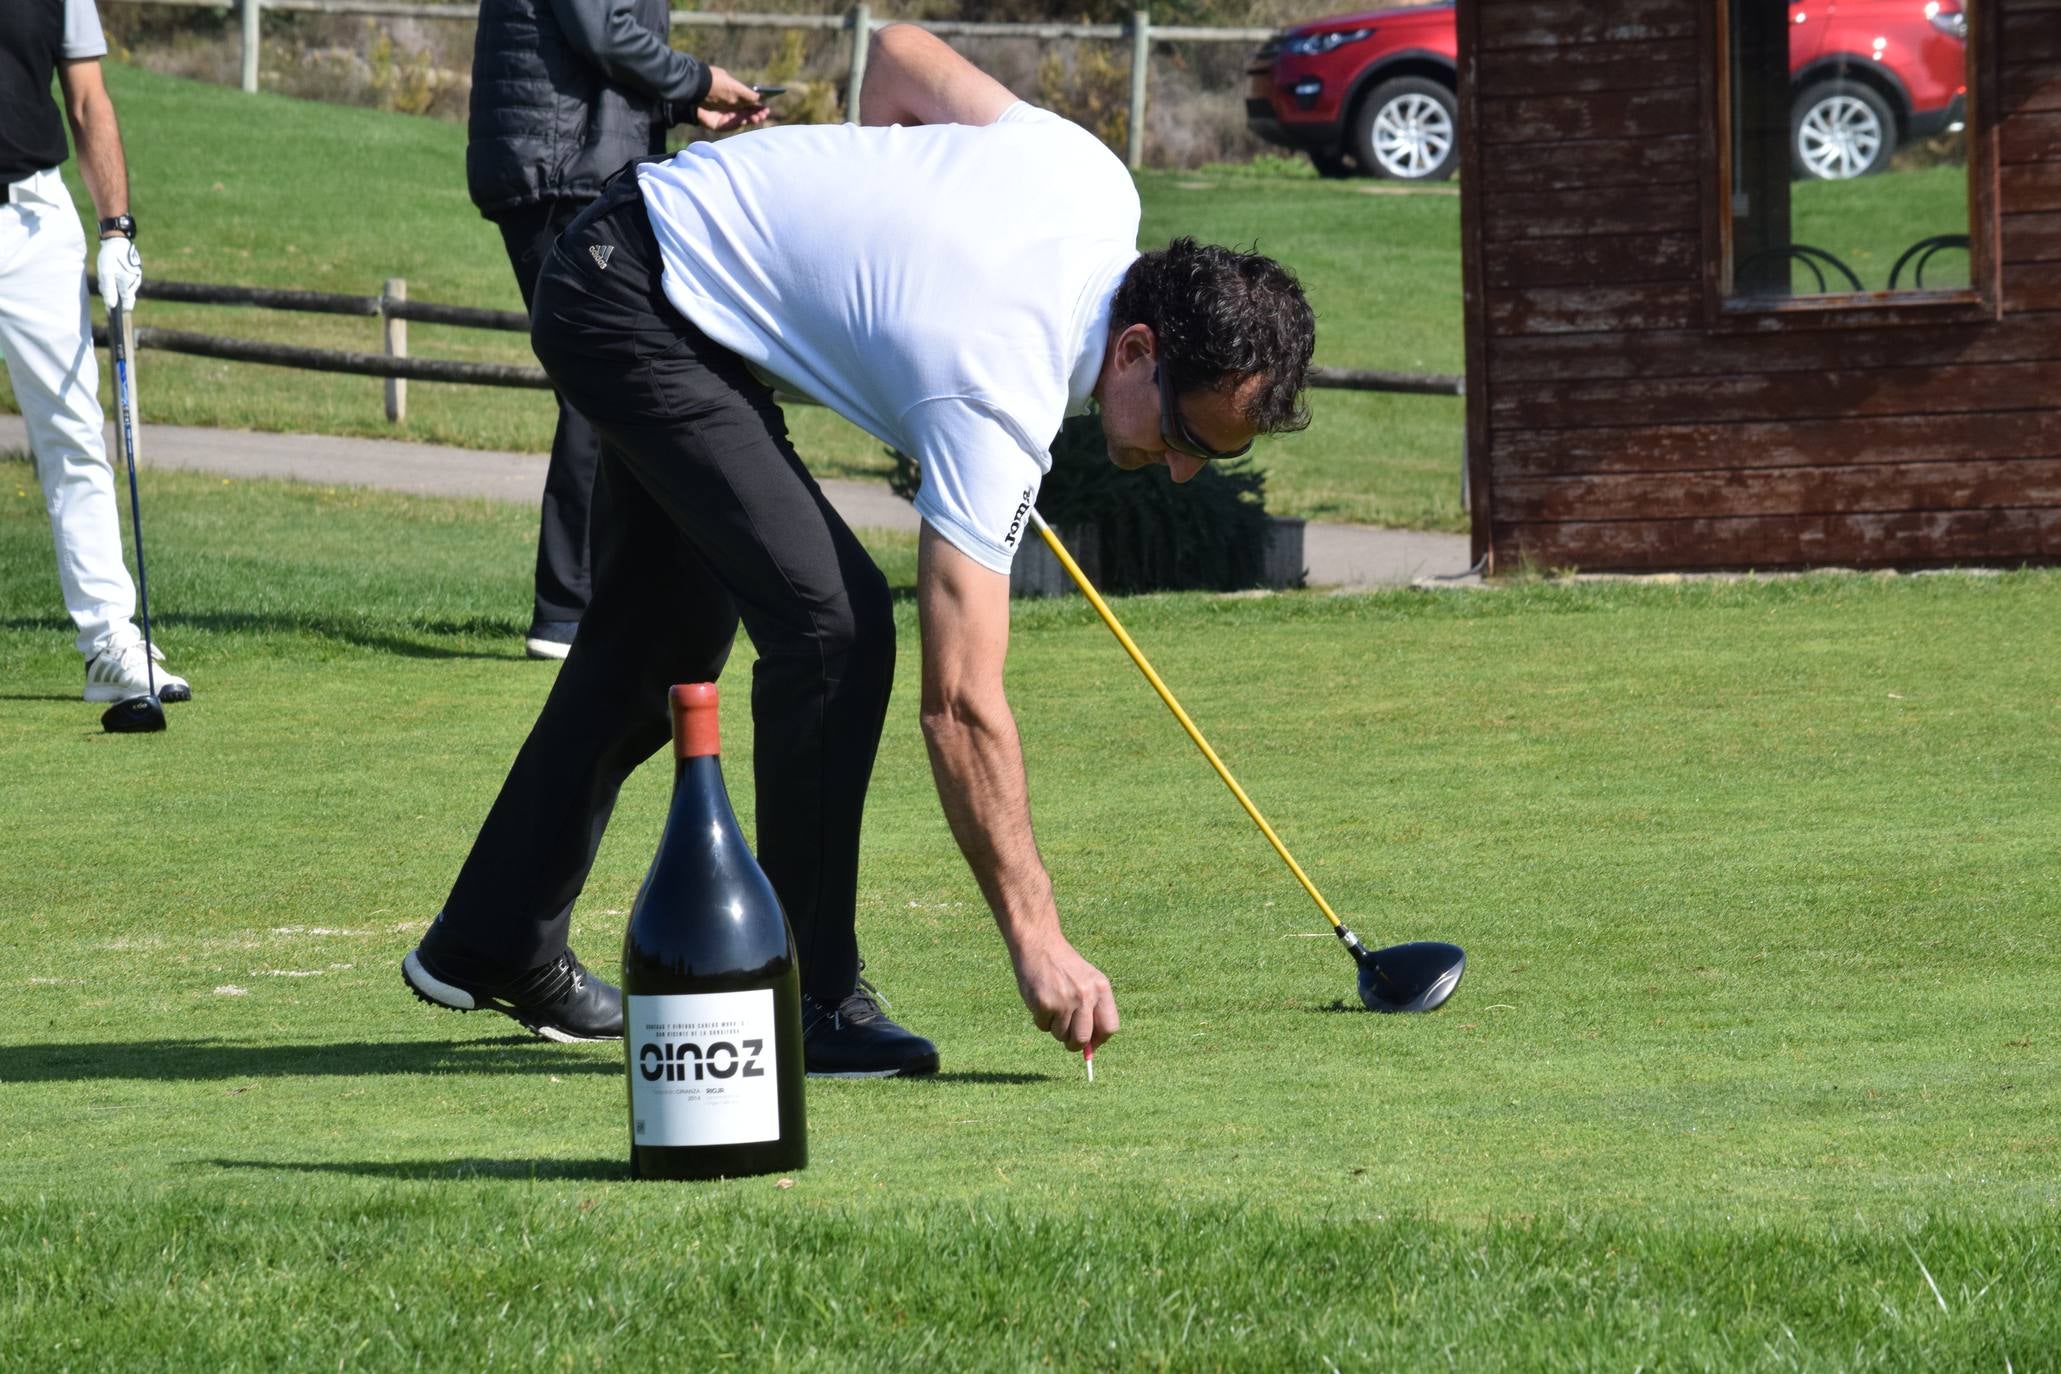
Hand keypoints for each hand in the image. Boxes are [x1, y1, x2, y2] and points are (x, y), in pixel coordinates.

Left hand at [97, 234, 140, 311]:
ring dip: (114, 283)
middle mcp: (135, 283)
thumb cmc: (111, 257)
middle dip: (113, 292)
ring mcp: (136, 277)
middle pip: (123, 295)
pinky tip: (112, 267)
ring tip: (107, 270)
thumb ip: (109, 290)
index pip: (128, 305)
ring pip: (123, 286)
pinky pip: (124, 279)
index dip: (120, 309)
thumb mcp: (106, 274)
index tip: (111, 309)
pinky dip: (117, 276)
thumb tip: (111, 306)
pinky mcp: (134, 271)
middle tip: (104, 279)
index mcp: (129, 286)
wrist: (118, 240)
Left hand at [696, 67, 772, 132]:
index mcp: (730, 94)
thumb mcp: (736, 88)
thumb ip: (748, 95)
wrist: (697, 89)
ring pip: (738, 120)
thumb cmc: (716, 84)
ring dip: (749, 119)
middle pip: (743, 113)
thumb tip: (760, 98)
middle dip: (755, 114)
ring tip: (759, 118)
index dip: (756, 107)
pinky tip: (746, 120)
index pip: (745, 103)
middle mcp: (726, 105)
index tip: (766, 108)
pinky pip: (730, 125)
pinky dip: (739, 123)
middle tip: (764, 114)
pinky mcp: (716, 124)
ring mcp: (720, 115)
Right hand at [1011, 934, 1118, 1053]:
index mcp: (1101, 988)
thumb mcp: (1087, 982)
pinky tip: (1040, 999)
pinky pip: (1043, 1027)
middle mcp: (1085, 995)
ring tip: (1052, 1006)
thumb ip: (1093, 1011)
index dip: (1099, 1040)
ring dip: (1054, 1027)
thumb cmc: (1064, 968)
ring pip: (1060, 1035)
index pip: (1110, 1027)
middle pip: (1083, 1038)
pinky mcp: (1044, 1003)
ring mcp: (1064, 1000)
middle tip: (1067, 1039)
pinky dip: (1040, 1019)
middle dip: (1074, 1044)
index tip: (1090, 1044)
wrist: (1039, 945)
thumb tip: (1089, 1050)